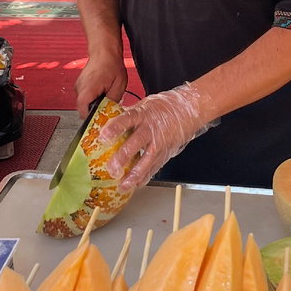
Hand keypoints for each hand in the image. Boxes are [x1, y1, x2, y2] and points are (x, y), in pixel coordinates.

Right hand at [75, 52, 127, 117]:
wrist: (104, 51)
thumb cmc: (111, 64)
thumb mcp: (119, 85)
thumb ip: (113, 101)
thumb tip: (109, 112)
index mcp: (89, 88)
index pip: (83, 110)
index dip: (90, 118)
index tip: (99, 122)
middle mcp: (80, 87)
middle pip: (83, 109)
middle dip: (94, 112)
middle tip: (105, 111)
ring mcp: (79, 86)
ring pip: (84, 103)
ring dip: (93, 105)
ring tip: (105, 99)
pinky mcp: (81, 85)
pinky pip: (85, 97)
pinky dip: (92, 99)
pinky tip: (101, 94)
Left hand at [99, 83, 216, 190]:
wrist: (187, 110)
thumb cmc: (164, 107)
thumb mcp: (144, 104)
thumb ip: (128, 115)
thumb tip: (108, 122)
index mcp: (141, 115)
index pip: (125, 121)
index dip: (113, 129)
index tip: (102, 137)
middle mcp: (149, 130)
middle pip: (134, 145)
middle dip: (121, 159)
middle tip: (111, 169)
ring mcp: (158, 143)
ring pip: (145, 162)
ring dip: (133, 175)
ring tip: (122, 186)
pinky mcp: (165, 153)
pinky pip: (154, 168)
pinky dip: (145, 177)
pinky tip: (136, 183)